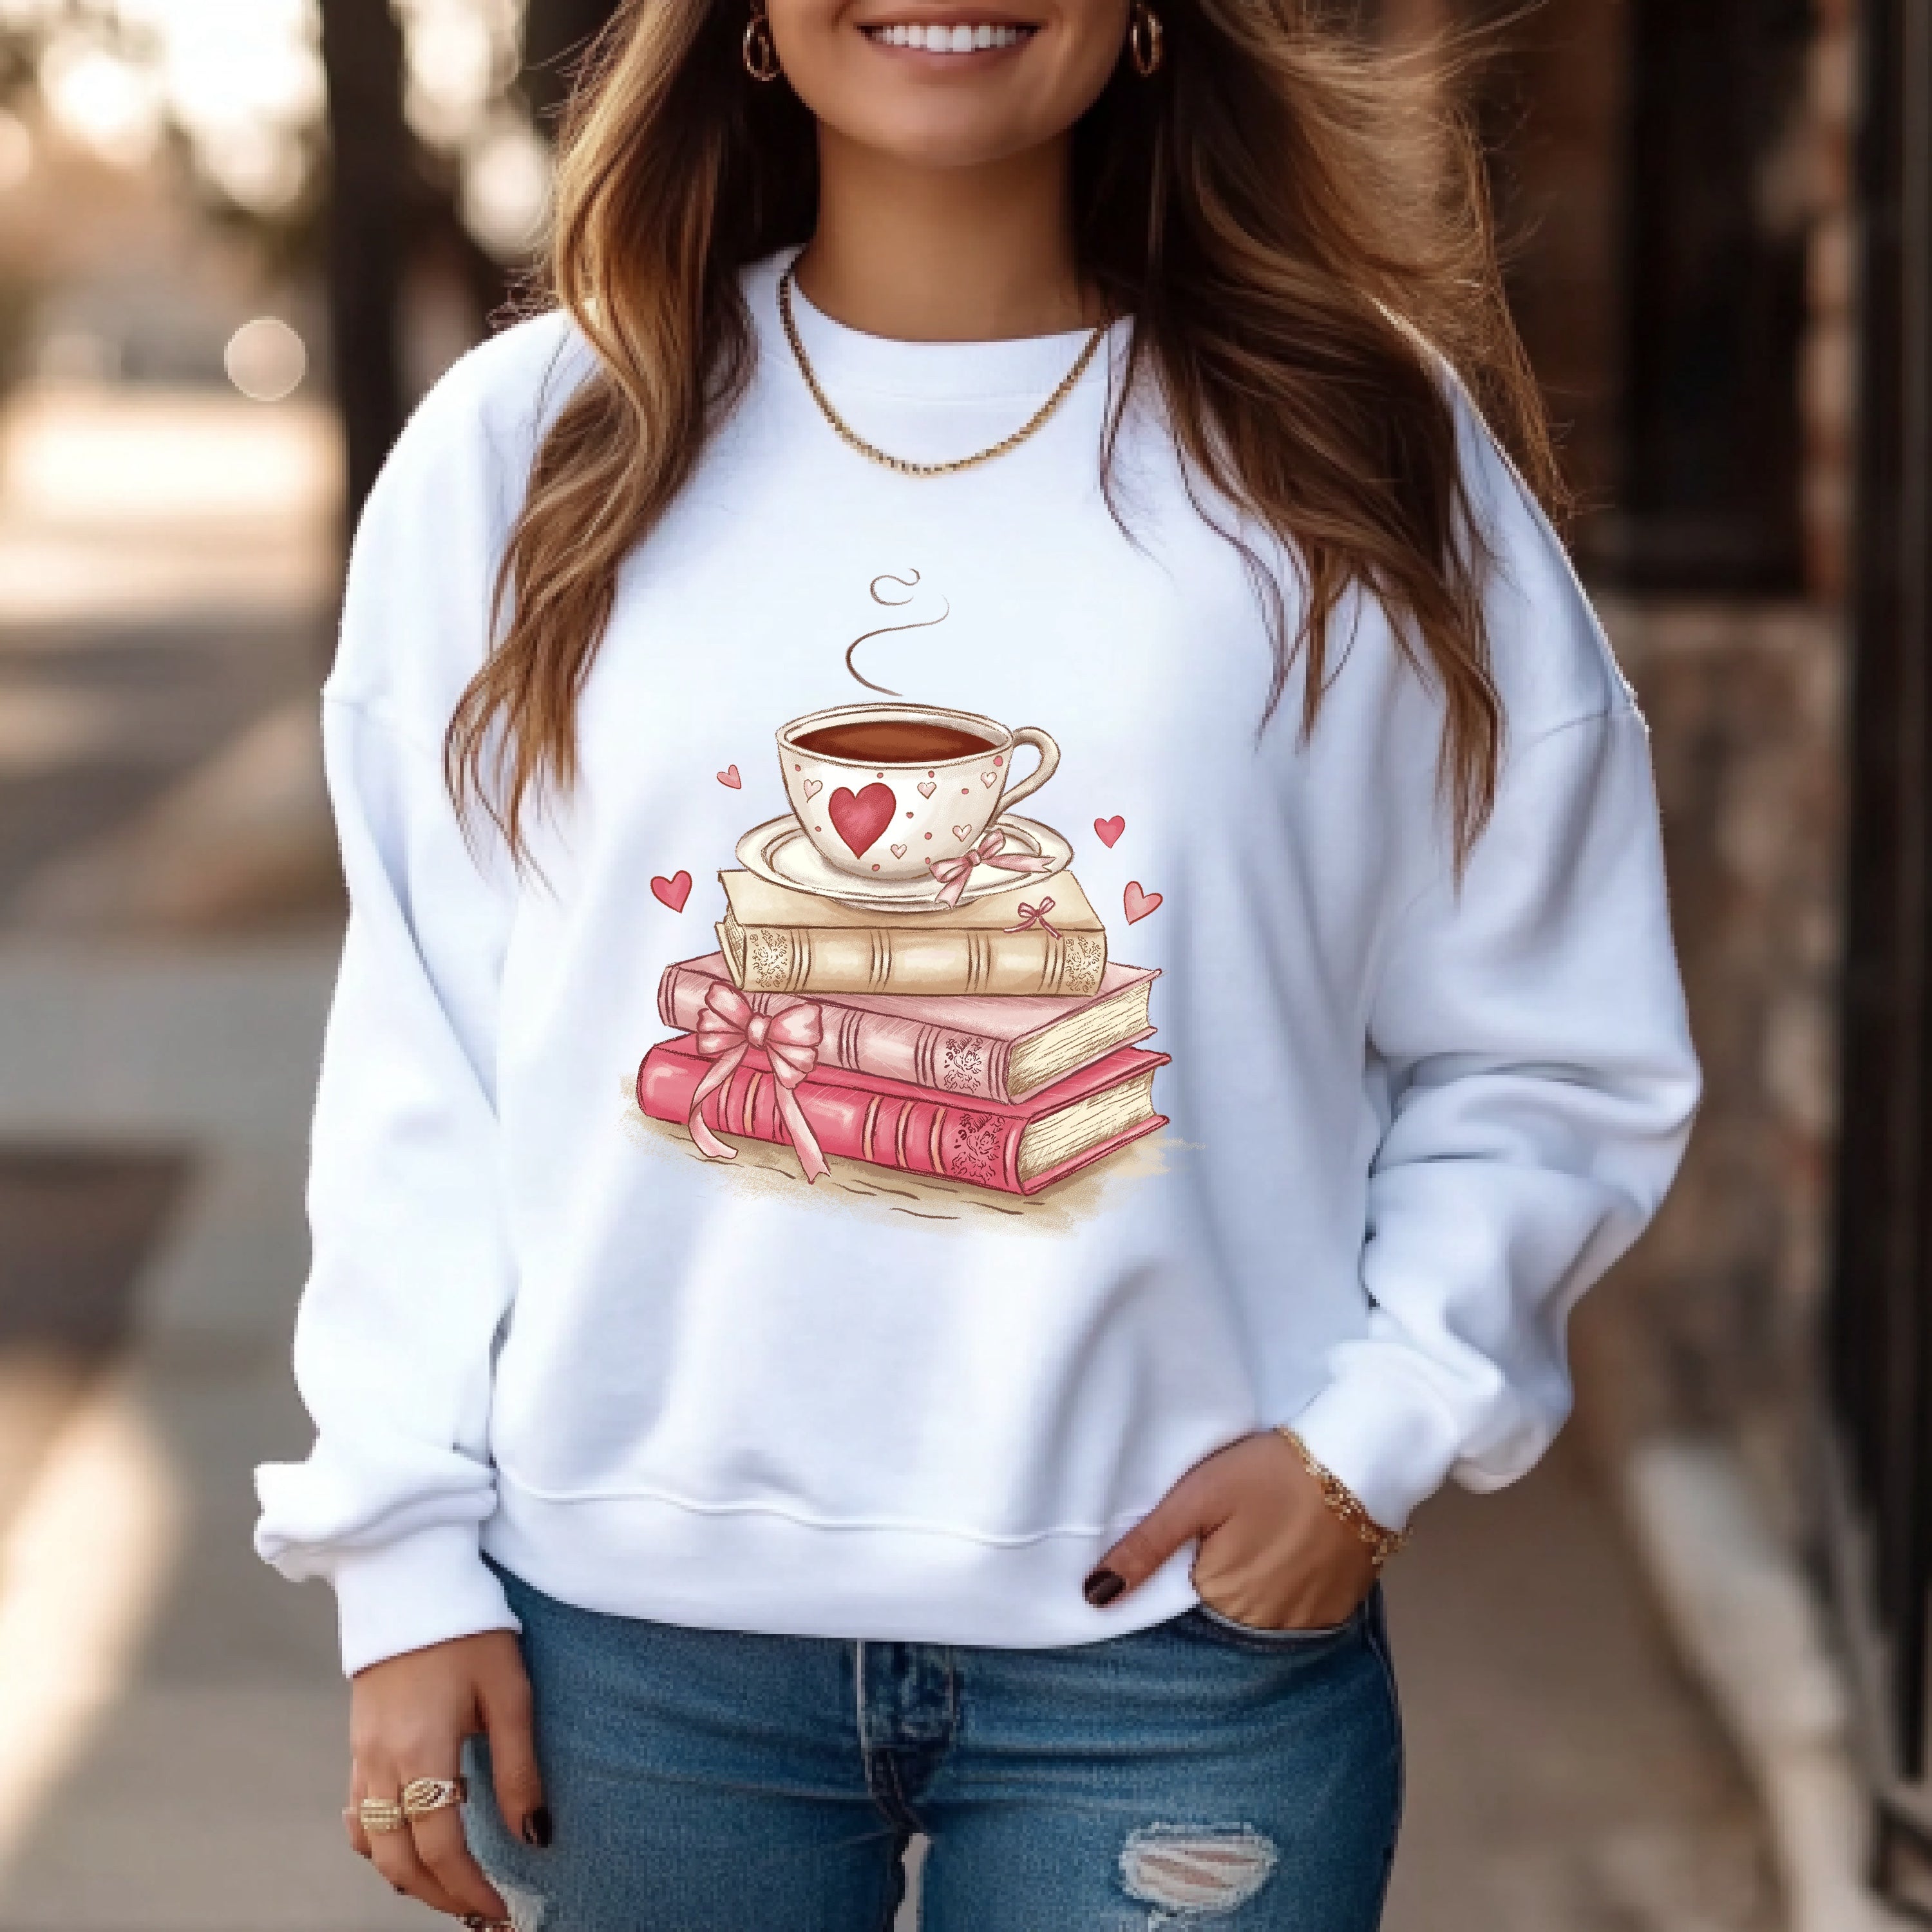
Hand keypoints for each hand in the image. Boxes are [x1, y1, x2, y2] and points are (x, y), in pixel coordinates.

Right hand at [345, 1629, 546, 1920]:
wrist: (410, 1579)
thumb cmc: (468, 1629)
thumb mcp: (510, 1693)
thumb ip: (519, 1768)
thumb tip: (535, 1835)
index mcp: (422, 1751)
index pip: (441, 1848)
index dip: (470, 1889)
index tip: (498, 1913)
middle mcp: (382, 1762)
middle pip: (399, 1861)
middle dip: (439, 1895)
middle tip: (478, 1911)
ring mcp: (361, 1755)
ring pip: (372, 1845)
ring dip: (408, 1875)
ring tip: (452, 1884)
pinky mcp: (357, 1744)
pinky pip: (358, 1814)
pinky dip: (383, 1842)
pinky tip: (415, 1838)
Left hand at [1084, 1429, 1378, 1628]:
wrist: (1360, 1459)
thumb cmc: (1273, 1471)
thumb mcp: (1198, 1497)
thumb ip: (1147, 1547)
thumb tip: (1094, 1597)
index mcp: (1221, 1598)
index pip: (1180, 1603)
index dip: (1181, 1572)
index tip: (1194, 1541)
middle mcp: (1263, 1624)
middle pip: (1220, 1612)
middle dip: (1217, 1578)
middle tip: (1234, 1530)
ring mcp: (1305, 1622)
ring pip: (1259, 1614)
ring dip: (1255, 1585)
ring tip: (1263, 1535)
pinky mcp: (1338, 1610)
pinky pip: (1298, 1612)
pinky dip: (1291, 1588)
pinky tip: (1292, 1549)